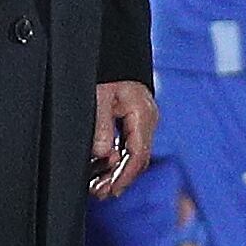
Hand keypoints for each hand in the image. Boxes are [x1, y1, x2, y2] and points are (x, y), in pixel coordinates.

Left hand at [90, 81, 155, 195]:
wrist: (110, 52)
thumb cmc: (105, 72)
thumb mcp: (98, 97)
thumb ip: (101, 127)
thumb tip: (103, 154)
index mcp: (142, 112)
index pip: (138, 153)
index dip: (125, 175)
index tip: (112, 190)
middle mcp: (148, 118)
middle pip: (139, 157)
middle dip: (120, 178)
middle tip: (101, 194)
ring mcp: (144, 119)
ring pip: (135, 154)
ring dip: (117, 171)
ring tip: (99, 187)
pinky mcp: (136, 120)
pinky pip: (130, 145)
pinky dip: (117, 159)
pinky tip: (103, 169)